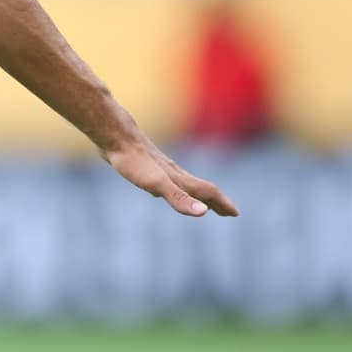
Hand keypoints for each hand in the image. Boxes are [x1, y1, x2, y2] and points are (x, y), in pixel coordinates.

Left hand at [102, 137, 239, 217]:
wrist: (115, 138)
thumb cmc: (135, 162)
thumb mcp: (156, 184)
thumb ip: (179, 198)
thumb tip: (203, 212)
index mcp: (179, 179)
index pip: (208, 192)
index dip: (222, 203)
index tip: (236, 214)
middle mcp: (173, 172)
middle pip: (200, 188)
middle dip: (215, 201)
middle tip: (228, 212)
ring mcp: (160, 167)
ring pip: (184, 182)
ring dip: (196, 194)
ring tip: (200, 202)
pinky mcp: (145, 165)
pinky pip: (165, 179)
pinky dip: (173, 187)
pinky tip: (162, 188)